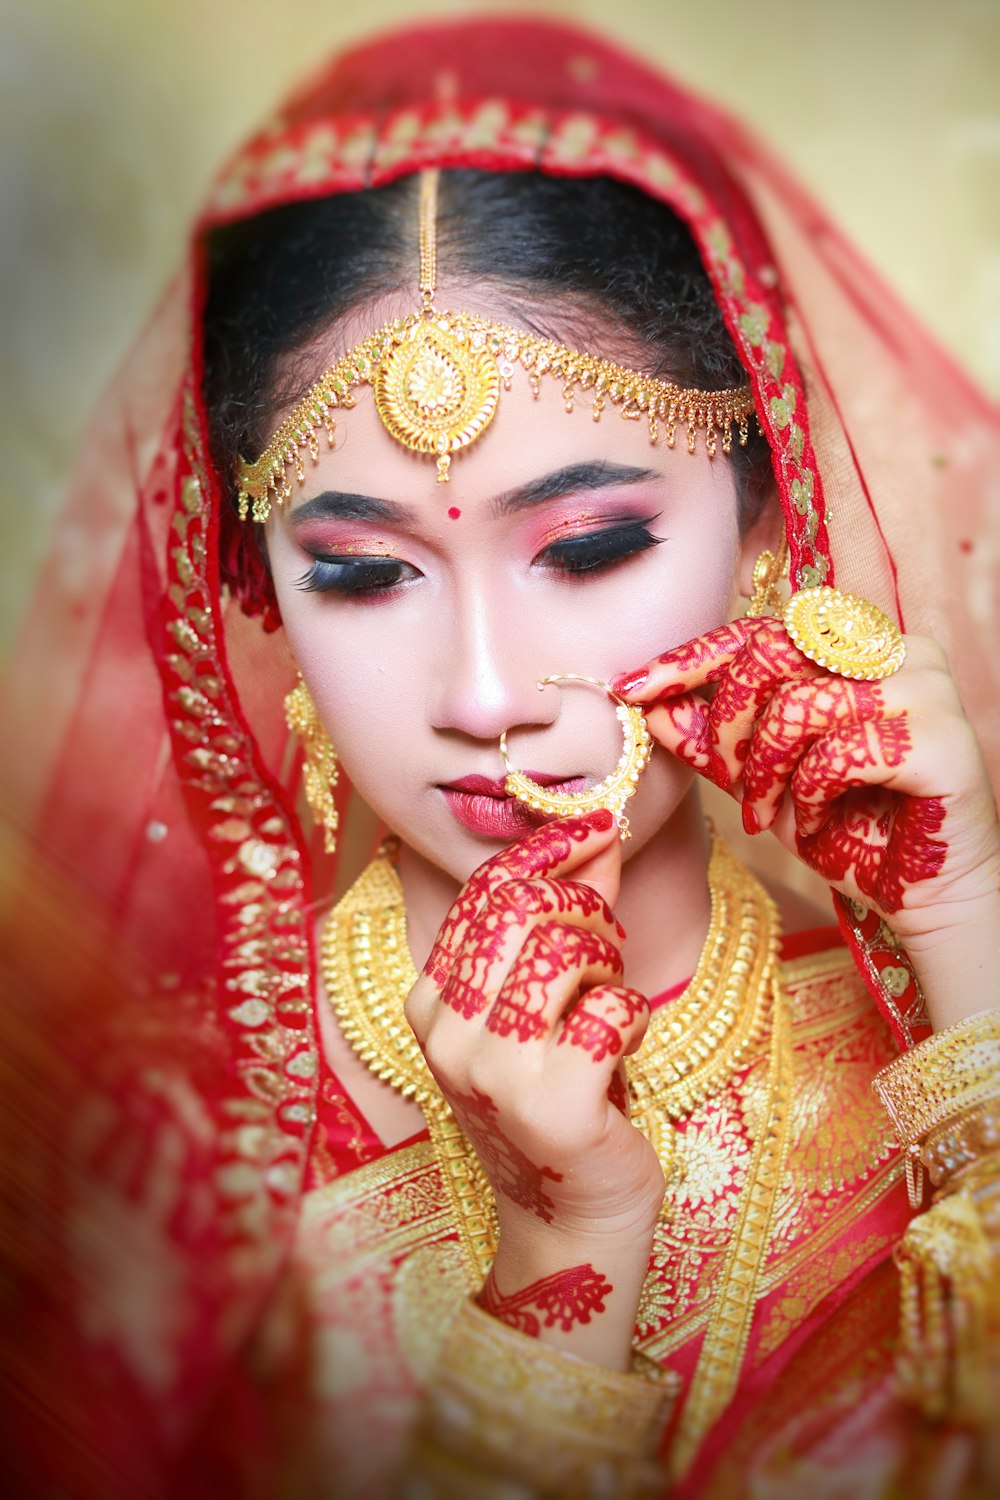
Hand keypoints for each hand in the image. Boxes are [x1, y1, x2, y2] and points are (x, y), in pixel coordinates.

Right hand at [405, 810, 665, 1366]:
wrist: (571, 1222)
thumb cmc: (561, 1101)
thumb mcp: (544, 1007)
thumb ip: (564, 921)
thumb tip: (600, 835)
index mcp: (432, 1003)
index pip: (486, 891)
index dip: (549, 849)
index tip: (599, 825)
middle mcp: (448, 1034)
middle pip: (524, 907)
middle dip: (586, 907)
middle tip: (608, 944)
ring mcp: (493, 1072)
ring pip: (565, 949)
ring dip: (608, 963)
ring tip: (607, 1001)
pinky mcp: (550, 1105)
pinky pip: (611, 1013)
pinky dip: (632, 1019)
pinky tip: (622, 1048)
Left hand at [613, 619, 999, 1025]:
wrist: (923, 902)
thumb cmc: (849, 833)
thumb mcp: (763, 785)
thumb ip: (715, 743)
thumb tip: (651, 705)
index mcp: (855, 649)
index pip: (760, 630)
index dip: (691, 657)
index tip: (632, 688)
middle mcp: (896, 651)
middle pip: (773, 651)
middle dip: (727, 721)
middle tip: (727, 779)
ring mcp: (925, 688)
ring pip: (800, 703)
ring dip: (766, 771)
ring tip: (770, 814)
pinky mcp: (943, 737)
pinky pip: (840, 749)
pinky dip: (810, 794)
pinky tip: (817, 823)